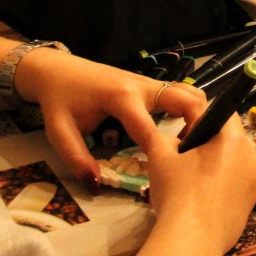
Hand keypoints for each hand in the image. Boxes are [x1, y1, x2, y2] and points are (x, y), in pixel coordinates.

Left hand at [16, 50, 207, 191]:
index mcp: (121, 97)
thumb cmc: (59, 99)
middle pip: (186, 100)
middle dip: (197, 125)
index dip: (160, 152)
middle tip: (196, 154)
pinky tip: (183, 131)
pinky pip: (181, 93)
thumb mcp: (59, 131)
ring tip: (193, 143)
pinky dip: (190, 109)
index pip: (149, 129)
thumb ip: (77, 159)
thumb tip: (96, 186)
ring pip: (189, 93)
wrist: (57, 69)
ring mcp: (150, 83)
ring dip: (198, 115)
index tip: (170, 173)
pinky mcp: (151, 85)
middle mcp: (143, 86)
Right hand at [144, 114, 255, 255]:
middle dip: (207, 145)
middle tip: (182, 159)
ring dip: (214, 168)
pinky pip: (234, 190)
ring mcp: (254, 185)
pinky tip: (199, 203)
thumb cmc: (178, 191)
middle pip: (229, 141)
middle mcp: (252, 159)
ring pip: (233, 166)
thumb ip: (159, 135)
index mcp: (234, 140)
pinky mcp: (250, 208)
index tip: (183, 132)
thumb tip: (161, 132)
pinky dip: (220, 191)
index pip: (222, 112)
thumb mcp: (160, 156)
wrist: (191, 241)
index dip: (200, 116)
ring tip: (188, 184)